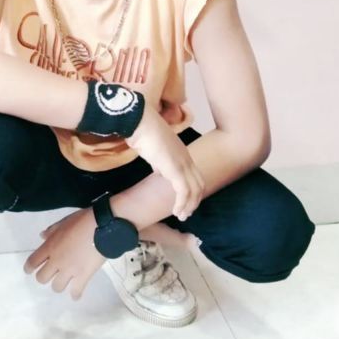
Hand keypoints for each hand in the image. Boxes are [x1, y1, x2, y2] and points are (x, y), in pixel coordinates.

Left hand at [23, 208, 104, 300]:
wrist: (103, 226)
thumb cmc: (83, 220)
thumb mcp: (64, 222)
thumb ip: (52, 231)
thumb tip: (42, 236)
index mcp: (50, 246)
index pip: (32, 262)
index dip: (29, 268)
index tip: (29, 271)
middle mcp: (57, 260)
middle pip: (42, 278)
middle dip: (45, 277)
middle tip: (52, 274)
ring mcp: (70, 270)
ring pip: (56, 287)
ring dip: (59, 285)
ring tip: (66, 282)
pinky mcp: (84, 276)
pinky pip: (76, 291)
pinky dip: (75, 294)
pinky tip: (76, 294)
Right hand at [127, 103, 204, 221]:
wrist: (140, 122)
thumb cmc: (143, 133)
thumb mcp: (154, 151)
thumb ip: (159, 161)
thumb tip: (159, 170)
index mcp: (183, 154)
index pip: (195, 176)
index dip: (193, 191)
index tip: (185, 203)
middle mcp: (186, 159)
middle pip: (199, 184)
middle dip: (194, 202)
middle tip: (185, 214)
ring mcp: (182, 163)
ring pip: (194, 190)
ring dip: (188, 206)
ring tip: (181, 216)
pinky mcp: (175, 169)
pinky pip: (184, 191)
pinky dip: (182, 203)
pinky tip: (175, 210)